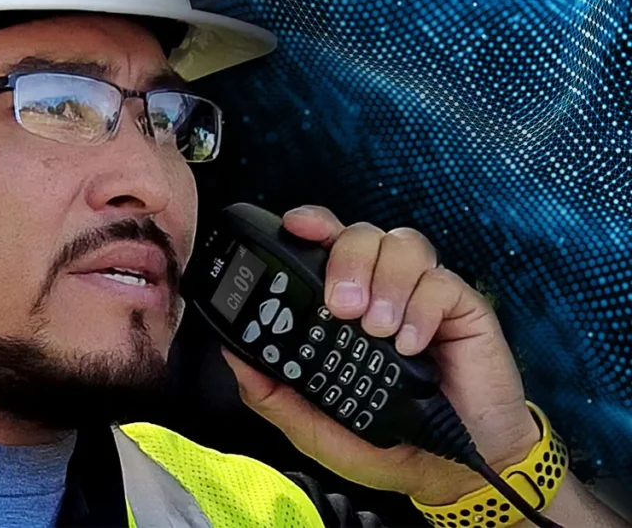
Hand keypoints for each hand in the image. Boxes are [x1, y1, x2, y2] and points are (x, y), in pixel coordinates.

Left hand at [222, 205, 541, 504]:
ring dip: (384, 282)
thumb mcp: (312, 425)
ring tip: (378, 330)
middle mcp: (379, 290)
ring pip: (400, 244)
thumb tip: (232, 355)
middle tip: (342, 306)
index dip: (310, 225)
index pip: (324, 245)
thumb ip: (270, 392)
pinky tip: (412, 344)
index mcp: (341, 307)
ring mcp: (420, 295)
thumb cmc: (384, 443)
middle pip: (359, 234)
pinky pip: (440, 280)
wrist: (451, 468)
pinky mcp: (461, 307)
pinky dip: (421, 309)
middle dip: (345, 260)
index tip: (294, 227)